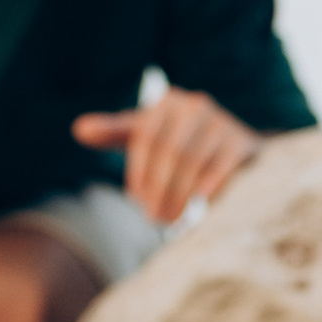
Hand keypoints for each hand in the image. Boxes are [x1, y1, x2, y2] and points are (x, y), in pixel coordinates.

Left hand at [72, 87, 261, 224]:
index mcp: (167, 102)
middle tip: (153, 218)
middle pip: (170, 151)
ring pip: (193, 161)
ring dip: (180, 194)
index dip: (140, 172)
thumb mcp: (145, 135)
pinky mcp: (243, 141)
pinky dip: (209, 188)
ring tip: (171, 219)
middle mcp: (195, 105)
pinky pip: (222, 165)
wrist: (236, 151)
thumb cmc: (179, 144)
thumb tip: (79, 128)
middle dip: (159, 188)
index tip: (136, 201)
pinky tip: (201, 206)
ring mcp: (222, 121)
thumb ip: (114, 132)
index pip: (146, 136)